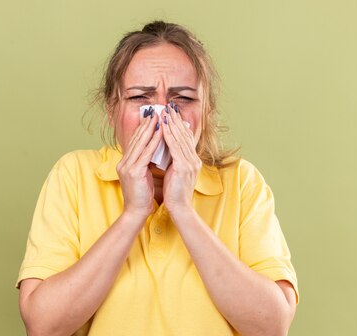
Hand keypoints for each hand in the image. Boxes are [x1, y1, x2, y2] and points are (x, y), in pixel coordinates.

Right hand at [116, 107, 162, 219]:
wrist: (135, 212)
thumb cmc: (141, 196)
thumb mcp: (142, 176)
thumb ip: (144, 163)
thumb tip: (153, 152)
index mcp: (125, 163)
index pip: (135, 141)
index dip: (143, 128)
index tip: (152, 117)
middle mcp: (124, 162)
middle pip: (136, 138)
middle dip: (147, 124)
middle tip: (156, 111)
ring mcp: (127, 166)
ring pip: (141, 143)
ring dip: (151, 128)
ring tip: (159, 117)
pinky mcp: (134, 171)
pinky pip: (146, 152)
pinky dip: (154, 141)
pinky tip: (161, 132)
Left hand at [161, 101, 201, 215]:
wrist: (180, 208)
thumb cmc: (175, 193)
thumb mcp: (177, 173)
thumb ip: (175, 160)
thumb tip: (168, 149)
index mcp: (193, 160)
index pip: (186, 138)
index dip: (179, 124)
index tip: (172, 113)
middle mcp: (194, 159)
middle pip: (184, 134)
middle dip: (175, 119)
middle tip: (168, 106)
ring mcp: (190, 162)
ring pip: (180, 138)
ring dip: (171, 124)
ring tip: (165, 112)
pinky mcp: (183, 167)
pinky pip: (175, 147)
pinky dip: (169, 135)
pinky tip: (163, 127)